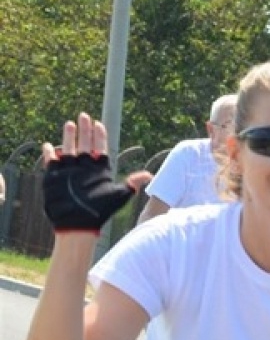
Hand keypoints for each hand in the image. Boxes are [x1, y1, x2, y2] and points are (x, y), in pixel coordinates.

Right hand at [41, 113, 150, 232]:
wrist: (79, 223)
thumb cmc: (100, 210)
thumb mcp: (120, 195)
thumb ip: (132, 183)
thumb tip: (150, 175)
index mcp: (99, 170)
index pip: (100, 148)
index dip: (99, 136)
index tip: (99, 123)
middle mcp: (84, 168)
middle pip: (84, 144)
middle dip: (85, 130)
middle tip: (84, 115)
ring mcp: (69, 171)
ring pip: (69, 149)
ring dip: (69, 137)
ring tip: (70, 123)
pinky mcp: (55, 177)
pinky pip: (51, 162)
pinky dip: (50, 153)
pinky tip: (49, 145)